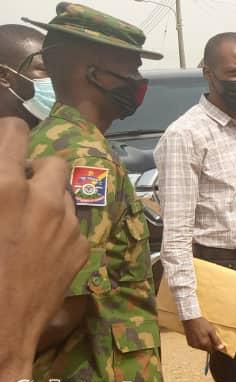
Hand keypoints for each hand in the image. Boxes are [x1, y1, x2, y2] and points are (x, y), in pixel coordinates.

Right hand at [0, 118, 87, 381]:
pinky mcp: (81, 249)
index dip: (8, 133)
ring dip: (49, 198)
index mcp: (5, 187)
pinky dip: (59, 228)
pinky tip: (40, 249)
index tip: (5, 142)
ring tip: (28, 221)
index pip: (14, 132)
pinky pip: (73, 224)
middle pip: (52, 161)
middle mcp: (43, 198)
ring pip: (66, 194)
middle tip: (17, 187)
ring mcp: (67, 224)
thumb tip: (8, 179)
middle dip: (35, 169)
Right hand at [182, 317, 224, 352]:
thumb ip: (216, 340)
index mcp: (204, 343)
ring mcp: (193, 345)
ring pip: (201, 348)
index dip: (216, 347)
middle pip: (207, 349)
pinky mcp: (189, 343)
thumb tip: (221, 348)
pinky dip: (199, 343)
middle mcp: (197, 346)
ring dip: (205, 344)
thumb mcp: (211, 330)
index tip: (217, 344)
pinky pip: (197, 345)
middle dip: (210, 345)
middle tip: (210, 336)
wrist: (190, 319)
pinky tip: (199, 336)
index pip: (212, 350)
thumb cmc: (202, 323)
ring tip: (204, 335)